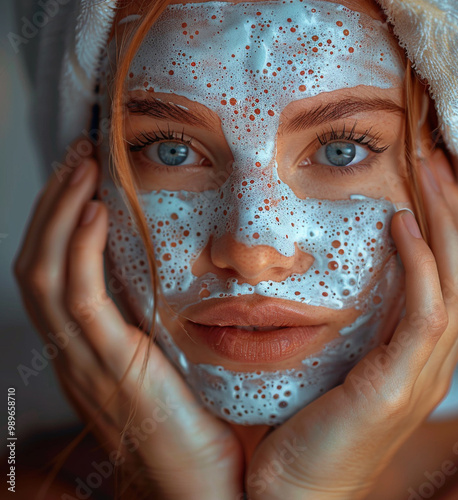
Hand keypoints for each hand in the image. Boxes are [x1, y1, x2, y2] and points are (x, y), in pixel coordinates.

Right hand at [14, 141, 243, 499]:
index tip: (86, 175)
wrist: (206, 489)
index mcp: (95, 346)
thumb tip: (178, 268)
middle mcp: (79, 351)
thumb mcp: (176, 358)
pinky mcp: (112, 369)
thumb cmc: (201, 423)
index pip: (59, 271)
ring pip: (46, 275)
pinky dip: (78, 250)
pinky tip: (93, 212)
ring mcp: (88, 361)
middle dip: (53, 203)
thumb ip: (165, 318)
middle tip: (79, 156)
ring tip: (82, 168)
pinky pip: (79, 301)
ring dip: (59, 214)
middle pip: (40, 263)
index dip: (62, 220)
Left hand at [245, 148, 457, 499]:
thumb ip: (349, 327)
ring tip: (428, 176)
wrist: (293, 496)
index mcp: (417, 355)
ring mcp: (422, 376)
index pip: (454, 279)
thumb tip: (337, 279)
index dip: (451, 228)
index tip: (430, 181)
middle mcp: (431, 362)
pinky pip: (426, 315)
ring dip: (448, 224)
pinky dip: (422, 266)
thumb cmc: (305, 431)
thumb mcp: (334, 365)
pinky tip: (403, 227)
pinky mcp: (399, 387)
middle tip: (436, 160)